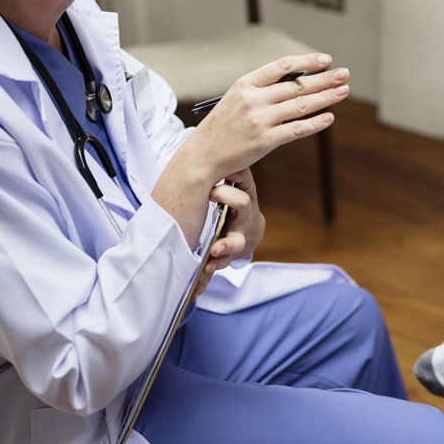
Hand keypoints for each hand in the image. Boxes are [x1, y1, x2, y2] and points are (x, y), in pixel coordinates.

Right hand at [190, 54, 348, 180]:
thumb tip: (298, 81)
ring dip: (326, 97)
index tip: (326, 59)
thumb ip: (263, 89)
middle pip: (296, 85)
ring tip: (343, 91)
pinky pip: (296, 129)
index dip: (306, 61)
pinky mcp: (265, 140)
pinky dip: (315, 123)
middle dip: (324, 78)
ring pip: (301, 105)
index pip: (281, 66)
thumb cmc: (224, 125)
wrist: (204, 154)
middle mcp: (253, 99)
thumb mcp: (237, 98)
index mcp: (245, 84)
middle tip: (345, 73)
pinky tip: (329, 117)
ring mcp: (260, 120)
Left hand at [190, 170, 263, 301]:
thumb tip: (229, 151)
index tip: (211, 191)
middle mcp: (240, 233)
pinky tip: (193, 292)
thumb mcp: (244, 185)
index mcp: (245, 211)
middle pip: (236, 242)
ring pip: (225, 261)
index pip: (240, 203)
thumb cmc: (242, 202)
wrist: (250, 230)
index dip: (226, 196)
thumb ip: (237, 172)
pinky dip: (203, 284)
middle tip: (214, 248)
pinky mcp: (220, 261)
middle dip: (226, 245)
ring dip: (215, 266)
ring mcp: (231, 250)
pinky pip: (212, 275)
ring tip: (205, 269)